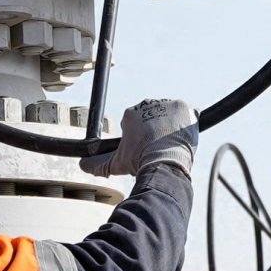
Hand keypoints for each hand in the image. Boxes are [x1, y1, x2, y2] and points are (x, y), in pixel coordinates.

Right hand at [82, 97, 196, 176]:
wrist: (164, 163)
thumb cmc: (140, 162)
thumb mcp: (116, 163)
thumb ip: (98, 164)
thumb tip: (82, 166)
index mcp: (130, 114)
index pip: (138, 122)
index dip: (143, 136)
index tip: (147, 147)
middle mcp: (147, 105)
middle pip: (155, 117)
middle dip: (158, 129)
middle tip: (160, 147)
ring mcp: (166, 104)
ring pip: (171, 115)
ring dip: (172, 126)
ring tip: (172, 143)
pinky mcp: (183, 107)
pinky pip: (188, 112)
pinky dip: (188, 122)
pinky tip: (184, 136)